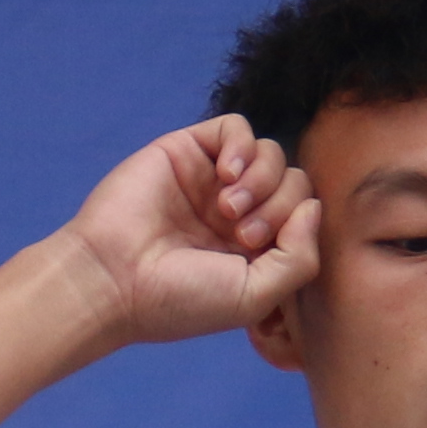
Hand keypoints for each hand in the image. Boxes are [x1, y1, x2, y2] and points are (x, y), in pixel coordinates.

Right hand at [0, 118, 317, 427]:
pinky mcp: (188, 152)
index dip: (298, 226)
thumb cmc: (179, 299)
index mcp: (256, 249)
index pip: (306, 216)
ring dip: (262, 181)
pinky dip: (243, 147)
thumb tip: (313, 206)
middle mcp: (239, 213)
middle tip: (242, 235)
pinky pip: (237, 128)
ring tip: (228, 210)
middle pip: (295, 183)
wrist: (112, 281)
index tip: (260, 250)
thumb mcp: (256, 296)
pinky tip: (226, 175)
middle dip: (279, 207)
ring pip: (272, 154)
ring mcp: (213, 181)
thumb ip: (300, 257)